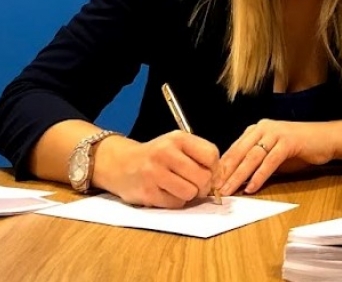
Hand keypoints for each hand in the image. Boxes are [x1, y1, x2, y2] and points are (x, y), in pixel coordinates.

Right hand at [93, 130, 219, 208]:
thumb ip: (200, 157)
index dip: (215, 168)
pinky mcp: (148, 192)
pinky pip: (176, 204)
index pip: (211, 155)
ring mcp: (154, 173)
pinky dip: (175, 202)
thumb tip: (219, 180)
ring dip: (188, 195)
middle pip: (203, 177)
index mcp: (178, 138)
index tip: (208, 171)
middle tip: (193, 184)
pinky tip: (165, 192)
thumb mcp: (177, 146)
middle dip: (202, 185)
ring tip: (178, 187)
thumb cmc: (156, 157)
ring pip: (190, 193)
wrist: (121, 164)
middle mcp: (165, 153)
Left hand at [217, 119, 334, 195]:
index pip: (233, 149)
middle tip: (214, 190)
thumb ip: (257, 164)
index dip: (221, 167)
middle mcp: (263, 128)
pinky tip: (251, 188)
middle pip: (238, 153)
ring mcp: (275, 133)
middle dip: (225, 173)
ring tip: (228, 191)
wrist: (327, 139)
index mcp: (256, 130)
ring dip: (238, 176)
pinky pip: (269, 161)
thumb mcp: (273, 156)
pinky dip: (259, 176)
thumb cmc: (300, 148)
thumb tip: (238, 181)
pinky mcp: (288, 142)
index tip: (211, 183)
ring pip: (251, 157)